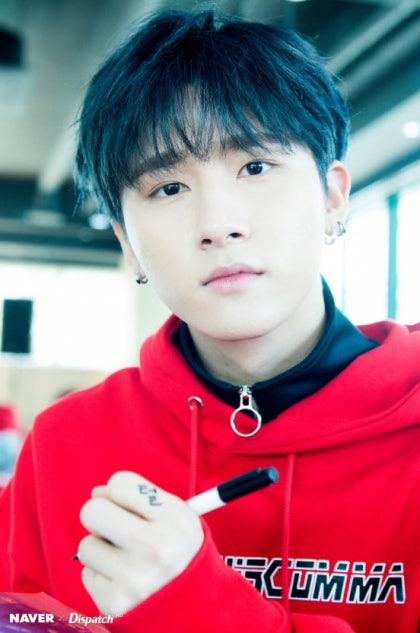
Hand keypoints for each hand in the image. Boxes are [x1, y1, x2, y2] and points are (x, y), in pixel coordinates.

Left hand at [77, 471, 203, 616]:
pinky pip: (87, 573)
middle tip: (115, 528)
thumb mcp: (177, 517)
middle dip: (100, 517)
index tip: (127, 504)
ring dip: (101, 549)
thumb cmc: (179, 552)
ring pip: (86, 545)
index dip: (119, 493)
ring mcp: (134, 578)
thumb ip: (140, 497)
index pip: (120, 483)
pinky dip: (101, 574)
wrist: (193, 607)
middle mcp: (156, 548)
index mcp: (175, 520)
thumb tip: (97, 494)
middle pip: (92, 511)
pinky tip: (123, 579)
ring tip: (126, 558)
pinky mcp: (114, 603)